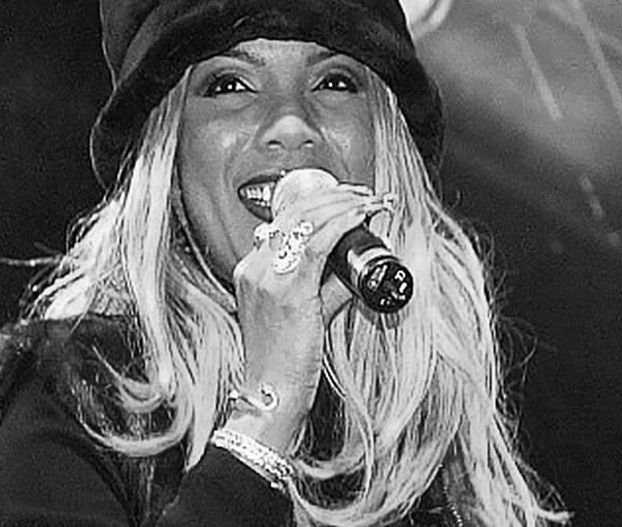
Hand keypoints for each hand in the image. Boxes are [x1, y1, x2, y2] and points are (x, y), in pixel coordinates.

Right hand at [225, 182, 390, 452]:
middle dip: (334, 196)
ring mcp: (265, 276)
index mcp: (252, 270)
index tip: (348, 199)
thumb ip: (328, 286)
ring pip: (306, 221)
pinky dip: (341, 223)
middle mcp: (254, 267)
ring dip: (342, 204)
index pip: (285, 221)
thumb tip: (356, 266)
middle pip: (294, 213)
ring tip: (369, 200)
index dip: (319, 203)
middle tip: (365, 194)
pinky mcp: (285, 289)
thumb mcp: (307, 314)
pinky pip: (316, 242)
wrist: (270, 395)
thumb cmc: (286, 361)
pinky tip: (360, 215)